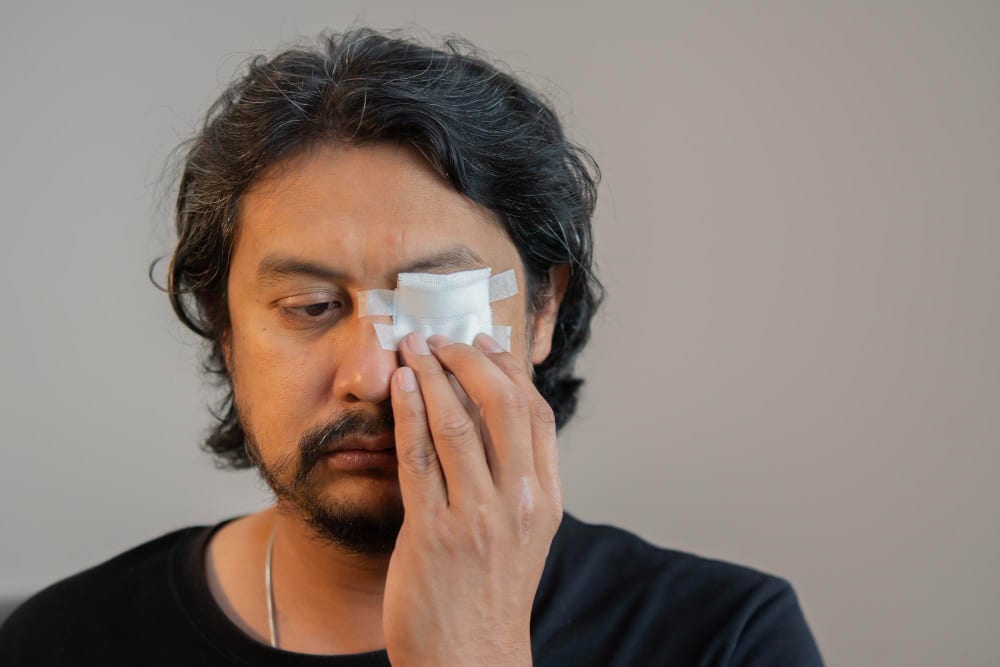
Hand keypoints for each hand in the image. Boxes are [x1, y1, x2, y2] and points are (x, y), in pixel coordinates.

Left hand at [383, 332, 562, 666]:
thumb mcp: (522, 538)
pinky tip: (400, 385)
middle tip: (443, 338)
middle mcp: (518, 503)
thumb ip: (514, 483)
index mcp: (544, 501)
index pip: (536, 415)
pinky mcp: (432, 532)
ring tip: (412, 347)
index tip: (486, 343)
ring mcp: (476, 517)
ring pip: (457, 422)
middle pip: (501, 406)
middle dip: (469, 359)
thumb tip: (490, 425)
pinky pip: (419, 455)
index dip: (509, 370)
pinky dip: (410, 411)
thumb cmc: (489, 598)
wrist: (470, 663)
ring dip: (432, 374)